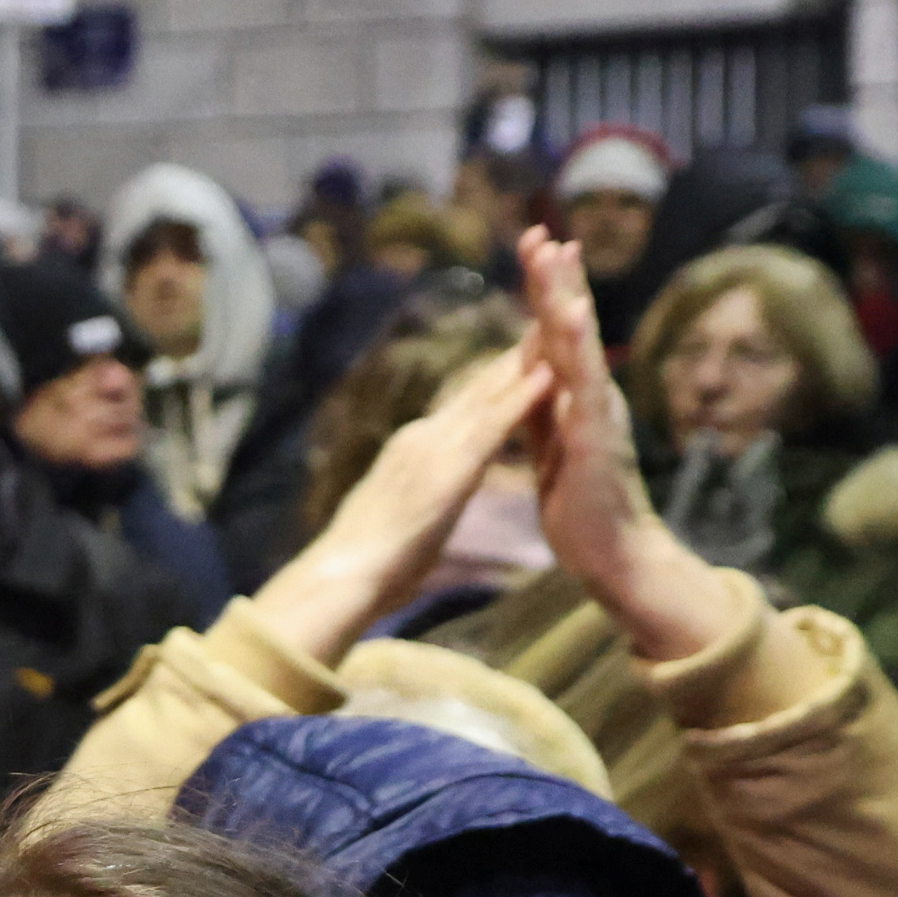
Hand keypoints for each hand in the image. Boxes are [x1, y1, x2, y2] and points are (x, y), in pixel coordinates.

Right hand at [249, 344, 554, 671]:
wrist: (342, 578)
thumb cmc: (367, 568)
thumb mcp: (401, 525)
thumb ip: (417, 506)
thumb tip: (420, 509)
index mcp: (413, 453)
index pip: (462, 410)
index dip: (493, 381)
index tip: (520, 355)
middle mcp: (422, 438)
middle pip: (477, 390)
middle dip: (512, 356)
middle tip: (546, 318)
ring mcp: (433, 447)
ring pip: (488, 395)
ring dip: (524, 361)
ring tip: (555, 326)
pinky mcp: (447, 468)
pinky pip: (493, 426)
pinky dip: (522, 397)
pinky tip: (549, 374)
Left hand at [514, 232, 725, 662]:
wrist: (613, 556)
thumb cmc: (583, 506)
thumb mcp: (551, 445)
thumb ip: (540, 406)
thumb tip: (528, 372)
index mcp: (572, 396)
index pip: (552, 334)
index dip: (543, 290)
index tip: (535, 246)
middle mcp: (590, 394)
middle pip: (568, 326)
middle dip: (554, 278)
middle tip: (543, 232)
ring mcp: (596, 410)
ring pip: (579, 344)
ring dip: (566, 298)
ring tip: (558, 256)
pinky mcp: (596, 433)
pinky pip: (585, 384)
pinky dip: (577, 349)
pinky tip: (571, 318)